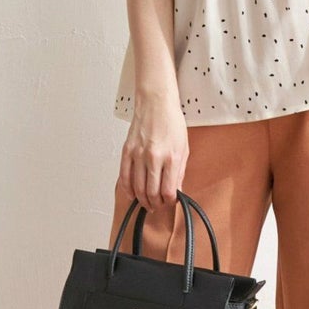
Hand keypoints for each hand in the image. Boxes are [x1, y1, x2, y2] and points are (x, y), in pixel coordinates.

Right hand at [118, 90, 188, 212]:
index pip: (168, 191)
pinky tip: (132, 193)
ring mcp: (138, 155)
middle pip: (151, 192)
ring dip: (142, 199)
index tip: (169, 202)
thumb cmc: (171, 122)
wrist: (156, 103)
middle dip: (155, 204)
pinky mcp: (127, 151)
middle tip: (157, 206)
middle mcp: (154, 157)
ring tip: (146, 202)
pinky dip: (127, 189)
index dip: (169, 202)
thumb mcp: (184, 148)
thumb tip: (176, 191)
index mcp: (171, 157)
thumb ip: (180, 172)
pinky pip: (124, 176)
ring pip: (137, 188)